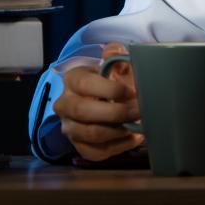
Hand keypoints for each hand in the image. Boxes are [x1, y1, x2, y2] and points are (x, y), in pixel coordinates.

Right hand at [52, 41, 144, 160]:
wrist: (102, 98)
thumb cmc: (110, 78)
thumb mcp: (113, 62)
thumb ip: (115, 54)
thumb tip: (115, 51)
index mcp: (72, 80)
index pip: (85, 84)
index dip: (110, 89)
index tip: (132, 92)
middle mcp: (65, 104)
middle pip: (83, 111)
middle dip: (115, 113)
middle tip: (138, 111)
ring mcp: (70, 127)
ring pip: (90, 134)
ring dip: (118, 131)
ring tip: (139, 125)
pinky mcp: (79, 146)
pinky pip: (96, 152)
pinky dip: (118, 147)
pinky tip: (134, 137)